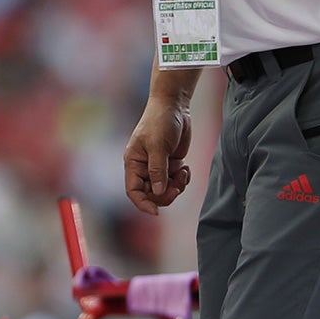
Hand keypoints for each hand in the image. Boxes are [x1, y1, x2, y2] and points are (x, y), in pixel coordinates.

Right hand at [125, 97, 192, 214]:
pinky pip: (176, 181)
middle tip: (177, 188)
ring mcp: (158, 166)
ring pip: (165, 189)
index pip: (133, 191)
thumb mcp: (158, 145)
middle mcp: (144, 168)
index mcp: (133, 163)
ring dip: (176, 186)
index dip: (143, 203)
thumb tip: (157, 191)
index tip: (156, 212)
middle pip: (151, 193)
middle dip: (165, 194)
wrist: (174, 106)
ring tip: (183, 172)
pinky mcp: (170, 163)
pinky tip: (186, 168)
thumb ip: (157, 169)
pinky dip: (182, 179)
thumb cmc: (160, 122)